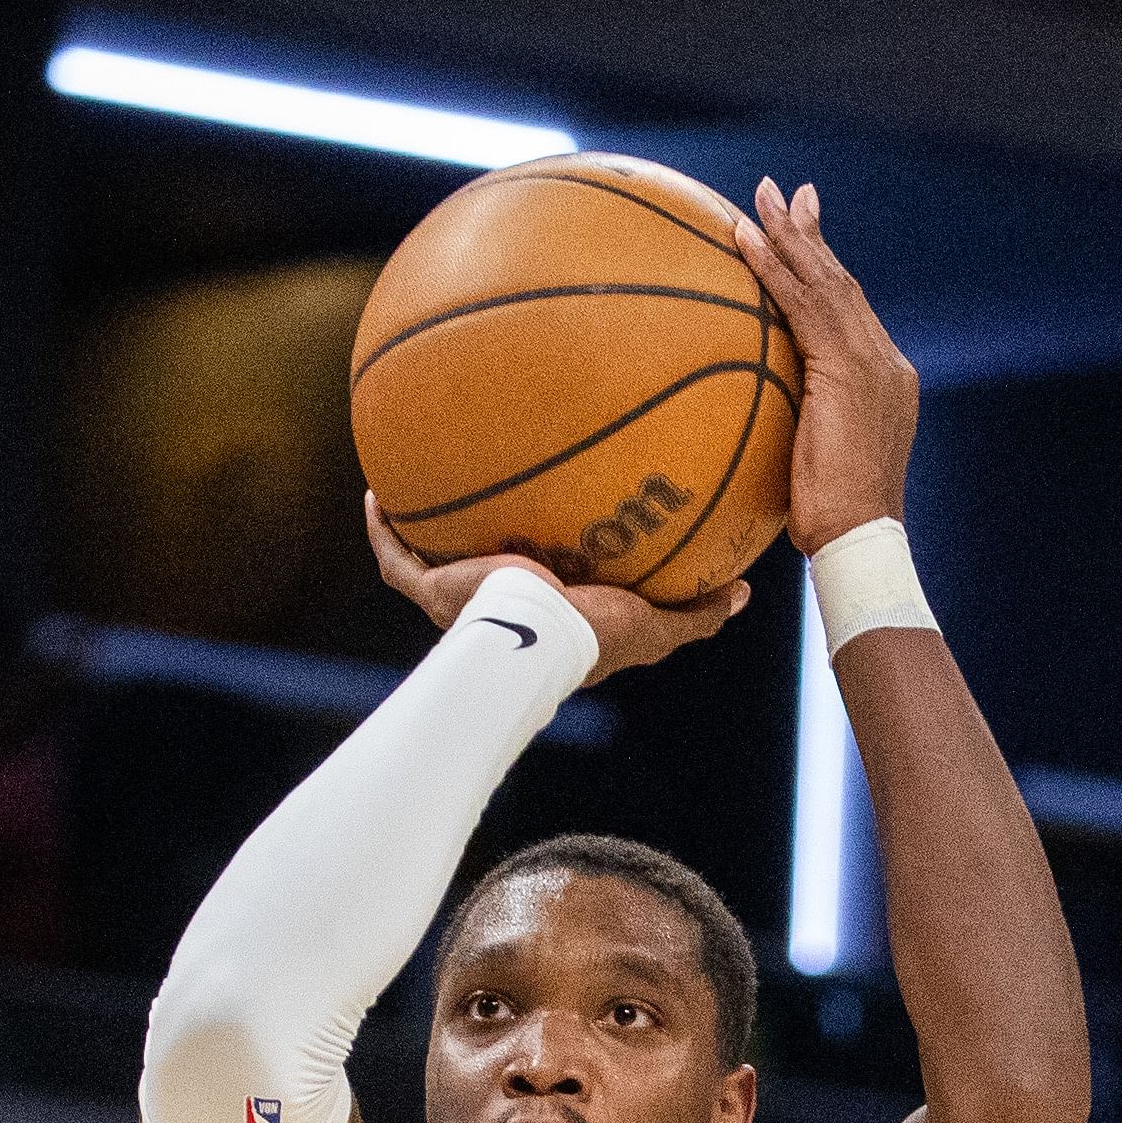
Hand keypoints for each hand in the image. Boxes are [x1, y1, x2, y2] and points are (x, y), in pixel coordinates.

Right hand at [365, 495, 740, 683]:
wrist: (537, 636)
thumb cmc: (595, 637)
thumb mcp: (657, 625)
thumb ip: (697, 613)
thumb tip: (744, 594)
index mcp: (547, 623)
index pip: (544, 599)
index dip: (548, 577)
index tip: (560, 544)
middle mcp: (497, 613)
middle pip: (481, 577)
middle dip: (477, 549)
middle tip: (489, 502)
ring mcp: (457, 604)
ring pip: (430, 566)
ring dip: (421, 535)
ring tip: (423, 485)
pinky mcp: (431, 591)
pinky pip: (395, 556)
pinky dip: (382, 527)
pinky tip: (377, 492)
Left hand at [727, 180, 916, 553]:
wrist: (860, 539)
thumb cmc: (831, 524)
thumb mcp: (813, 466)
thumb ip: (797, 433)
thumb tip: (751, 431)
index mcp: (880, 379)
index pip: (846, 313)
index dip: (823, 270)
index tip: (801, 236)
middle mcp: (884, 360)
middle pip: (842, 283)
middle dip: (811, 235)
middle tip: (786, 193)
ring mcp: (870, 361)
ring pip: (826, 282)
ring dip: (791, 236)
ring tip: (763, 198)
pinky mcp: (847, 369)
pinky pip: (803, 306)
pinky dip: (775, 269)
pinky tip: (746, 240)